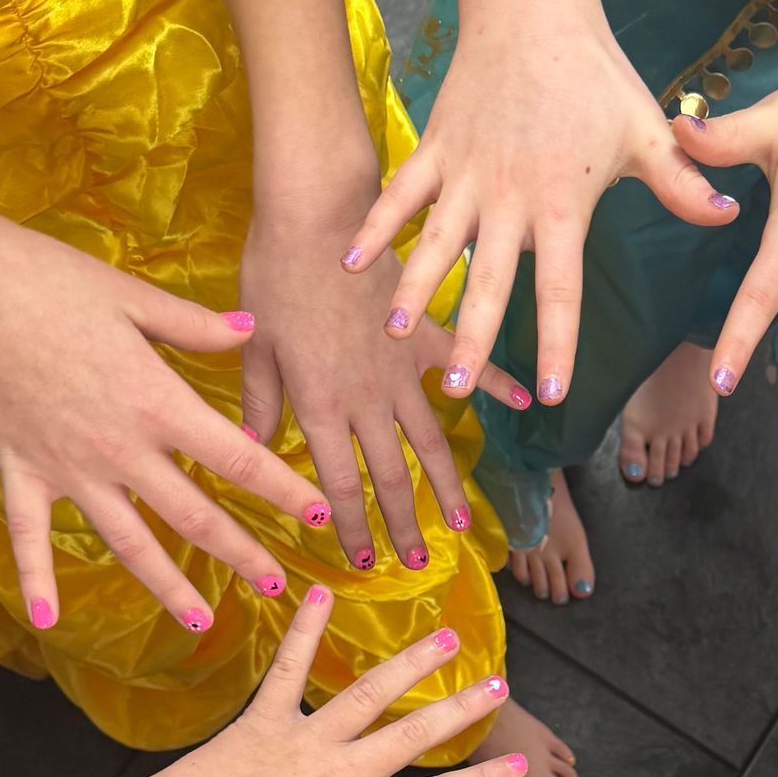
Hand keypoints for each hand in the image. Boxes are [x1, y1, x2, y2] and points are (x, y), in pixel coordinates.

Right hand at [0, 185, 324, 629]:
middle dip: (242, 554)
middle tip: (278, 586)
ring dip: (169, 584)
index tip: (322, 518)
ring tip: (203, 619)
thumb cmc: (42, 275)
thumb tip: (253, 329)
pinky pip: (30, 535)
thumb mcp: (129, 294)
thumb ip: (195, 325)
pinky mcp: (20, 468)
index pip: (240, 459)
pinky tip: (49, 617)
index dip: (285, 492)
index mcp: (156, 401)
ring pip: (129, 541)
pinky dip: (37, 577)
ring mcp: (67, 465)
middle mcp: (119, 447)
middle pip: (195, 515)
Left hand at [31, 585, 525, 776]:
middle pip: (414, 736)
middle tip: (499, 682)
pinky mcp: (263, 718)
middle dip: (461, 708)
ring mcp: (304, 739)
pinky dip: (305, 630)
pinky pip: (288, 668)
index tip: (519, 762)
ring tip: (445, 636)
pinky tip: (322, 594)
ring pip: (368, 694)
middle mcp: (341, 772)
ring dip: (409, 663)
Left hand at [241, 167, 528, 568]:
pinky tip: (524, 403)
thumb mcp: (253, 343)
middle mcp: (367, 400)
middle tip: (419, 563)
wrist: (318, 213)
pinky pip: (465, 364)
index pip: (338, 484)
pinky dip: (496, 382)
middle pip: (389, 477)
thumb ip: (261, 400)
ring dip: (445, 487)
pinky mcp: (423, 334)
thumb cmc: (273, 272)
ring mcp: (401, 369)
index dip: (351, 526)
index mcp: (320, 405)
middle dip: (403, 525)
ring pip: (429, 441)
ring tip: (464, 524)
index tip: (363, 560)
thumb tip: (253, 447)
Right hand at [342, 0, 738, 394]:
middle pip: (487, 281)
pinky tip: (350, 261)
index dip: (557, 343)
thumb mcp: (646, 129)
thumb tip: (732, 215)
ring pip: (434, 243)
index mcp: (562, 203)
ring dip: (414, 289)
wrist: (531, 6)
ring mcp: (466, 173)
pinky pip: (401, 193)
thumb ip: (683, 183)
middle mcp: (508, 197)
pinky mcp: (435, 147)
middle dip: (473, 337)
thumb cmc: (594, 72)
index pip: (561, 288)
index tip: (552, 396)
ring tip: (396, 334)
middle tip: (456, 388)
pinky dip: (376, 224)